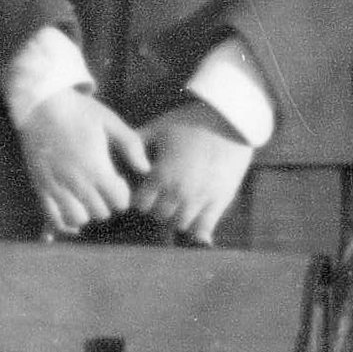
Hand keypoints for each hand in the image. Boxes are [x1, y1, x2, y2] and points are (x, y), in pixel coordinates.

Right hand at [16, 87, 148, 234]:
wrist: (41, 104)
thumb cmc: (80, 111)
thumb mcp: (111, 122)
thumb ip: (132, 146)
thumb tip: (146, 168)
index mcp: (96, 167)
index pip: (118, 201)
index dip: (123, 196)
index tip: (119, 183)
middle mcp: (76, 181)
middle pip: (100, 212)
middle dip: (107, 204)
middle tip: (105, 191)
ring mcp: (55, 186)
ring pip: (77, 218)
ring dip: (87, 213)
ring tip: (88, 199)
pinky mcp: (39, 186)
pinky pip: (51, 216)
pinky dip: (64, 222)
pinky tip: (73, 217)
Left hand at [133, 100, 254, 244]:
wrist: (233, 120)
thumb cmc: (193, 121)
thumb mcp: (160, 127)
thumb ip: (137, 143)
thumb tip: (119, 151)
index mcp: (160, 175)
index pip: (140, 204)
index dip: (141, 199)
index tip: (147, 192)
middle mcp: (178, 191)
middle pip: (159, 216)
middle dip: (158, 209)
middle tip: (163, 199)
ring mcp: (200, 198)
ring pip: (180, 224)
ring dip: (177, 218)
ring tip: (180, 207)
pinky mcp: (220, 200)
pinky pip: (204, 227)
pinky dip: (198, 231)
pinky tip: (197, 227)